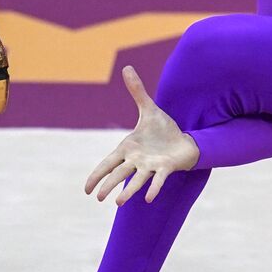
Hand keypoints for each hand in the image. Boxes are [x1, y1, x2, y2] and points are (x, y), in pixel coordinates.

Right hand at [84, 65, 199, 205]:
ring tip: (118, 203)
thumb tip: (127, 68)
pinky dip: (154, 189)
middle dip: (108, 184)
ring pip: (137, 180)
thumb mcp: (149, 108)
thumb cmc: (163, 130)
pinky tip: (149, 199)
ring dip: (128, 191)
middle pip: (119, 173)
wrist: (185, 140)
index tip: (86, 189)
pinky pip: (159, 180)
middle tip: (98, 197)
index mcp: (128, 149)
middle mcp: (137, 160)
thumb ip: (137, 91)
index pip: (108, 163)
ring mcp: (151, 166)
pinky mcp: (166, 168)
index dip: (97, 175)